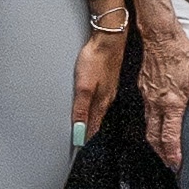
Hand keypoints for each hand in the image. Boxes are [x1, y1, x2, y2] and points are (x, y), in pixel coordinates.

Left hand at [72, 16, 129, 142]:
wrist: (109, 38)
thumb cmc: (97, 59)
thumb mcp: (84, 87)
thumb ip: (81, 110)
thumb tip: (79, 133)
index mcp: (102, 103)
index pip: (92, 128)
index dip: (85, 139)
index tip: (79, 149)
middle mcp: (108, 98)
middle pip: (97, 121)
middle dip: (89, 133)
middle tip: (82, 144)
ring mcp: (109, 89)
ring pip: (100, 111)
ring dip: (93, 121)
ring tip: (87, 131)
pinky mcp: (109, 79)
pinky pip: (102, 100)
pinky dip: (96, 108)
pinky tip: (94, 106)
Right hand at [135, 11, 188, 170]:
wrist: (159, 36)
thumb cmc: (178, 52)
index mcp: (170, 103)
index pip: (169, 137)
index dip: (173, 155)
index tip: (176, 166)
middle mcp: (156, 103)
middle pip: (154, 137)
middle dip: (161, 153)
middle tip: (168, 163)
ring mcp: (147, 96)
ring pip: (148, 126)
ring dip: (155, 141)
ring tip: (163, 148)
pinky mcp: (143, 88)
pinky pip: (145, 112)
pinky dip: (151, 124)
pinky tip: (157, 121)